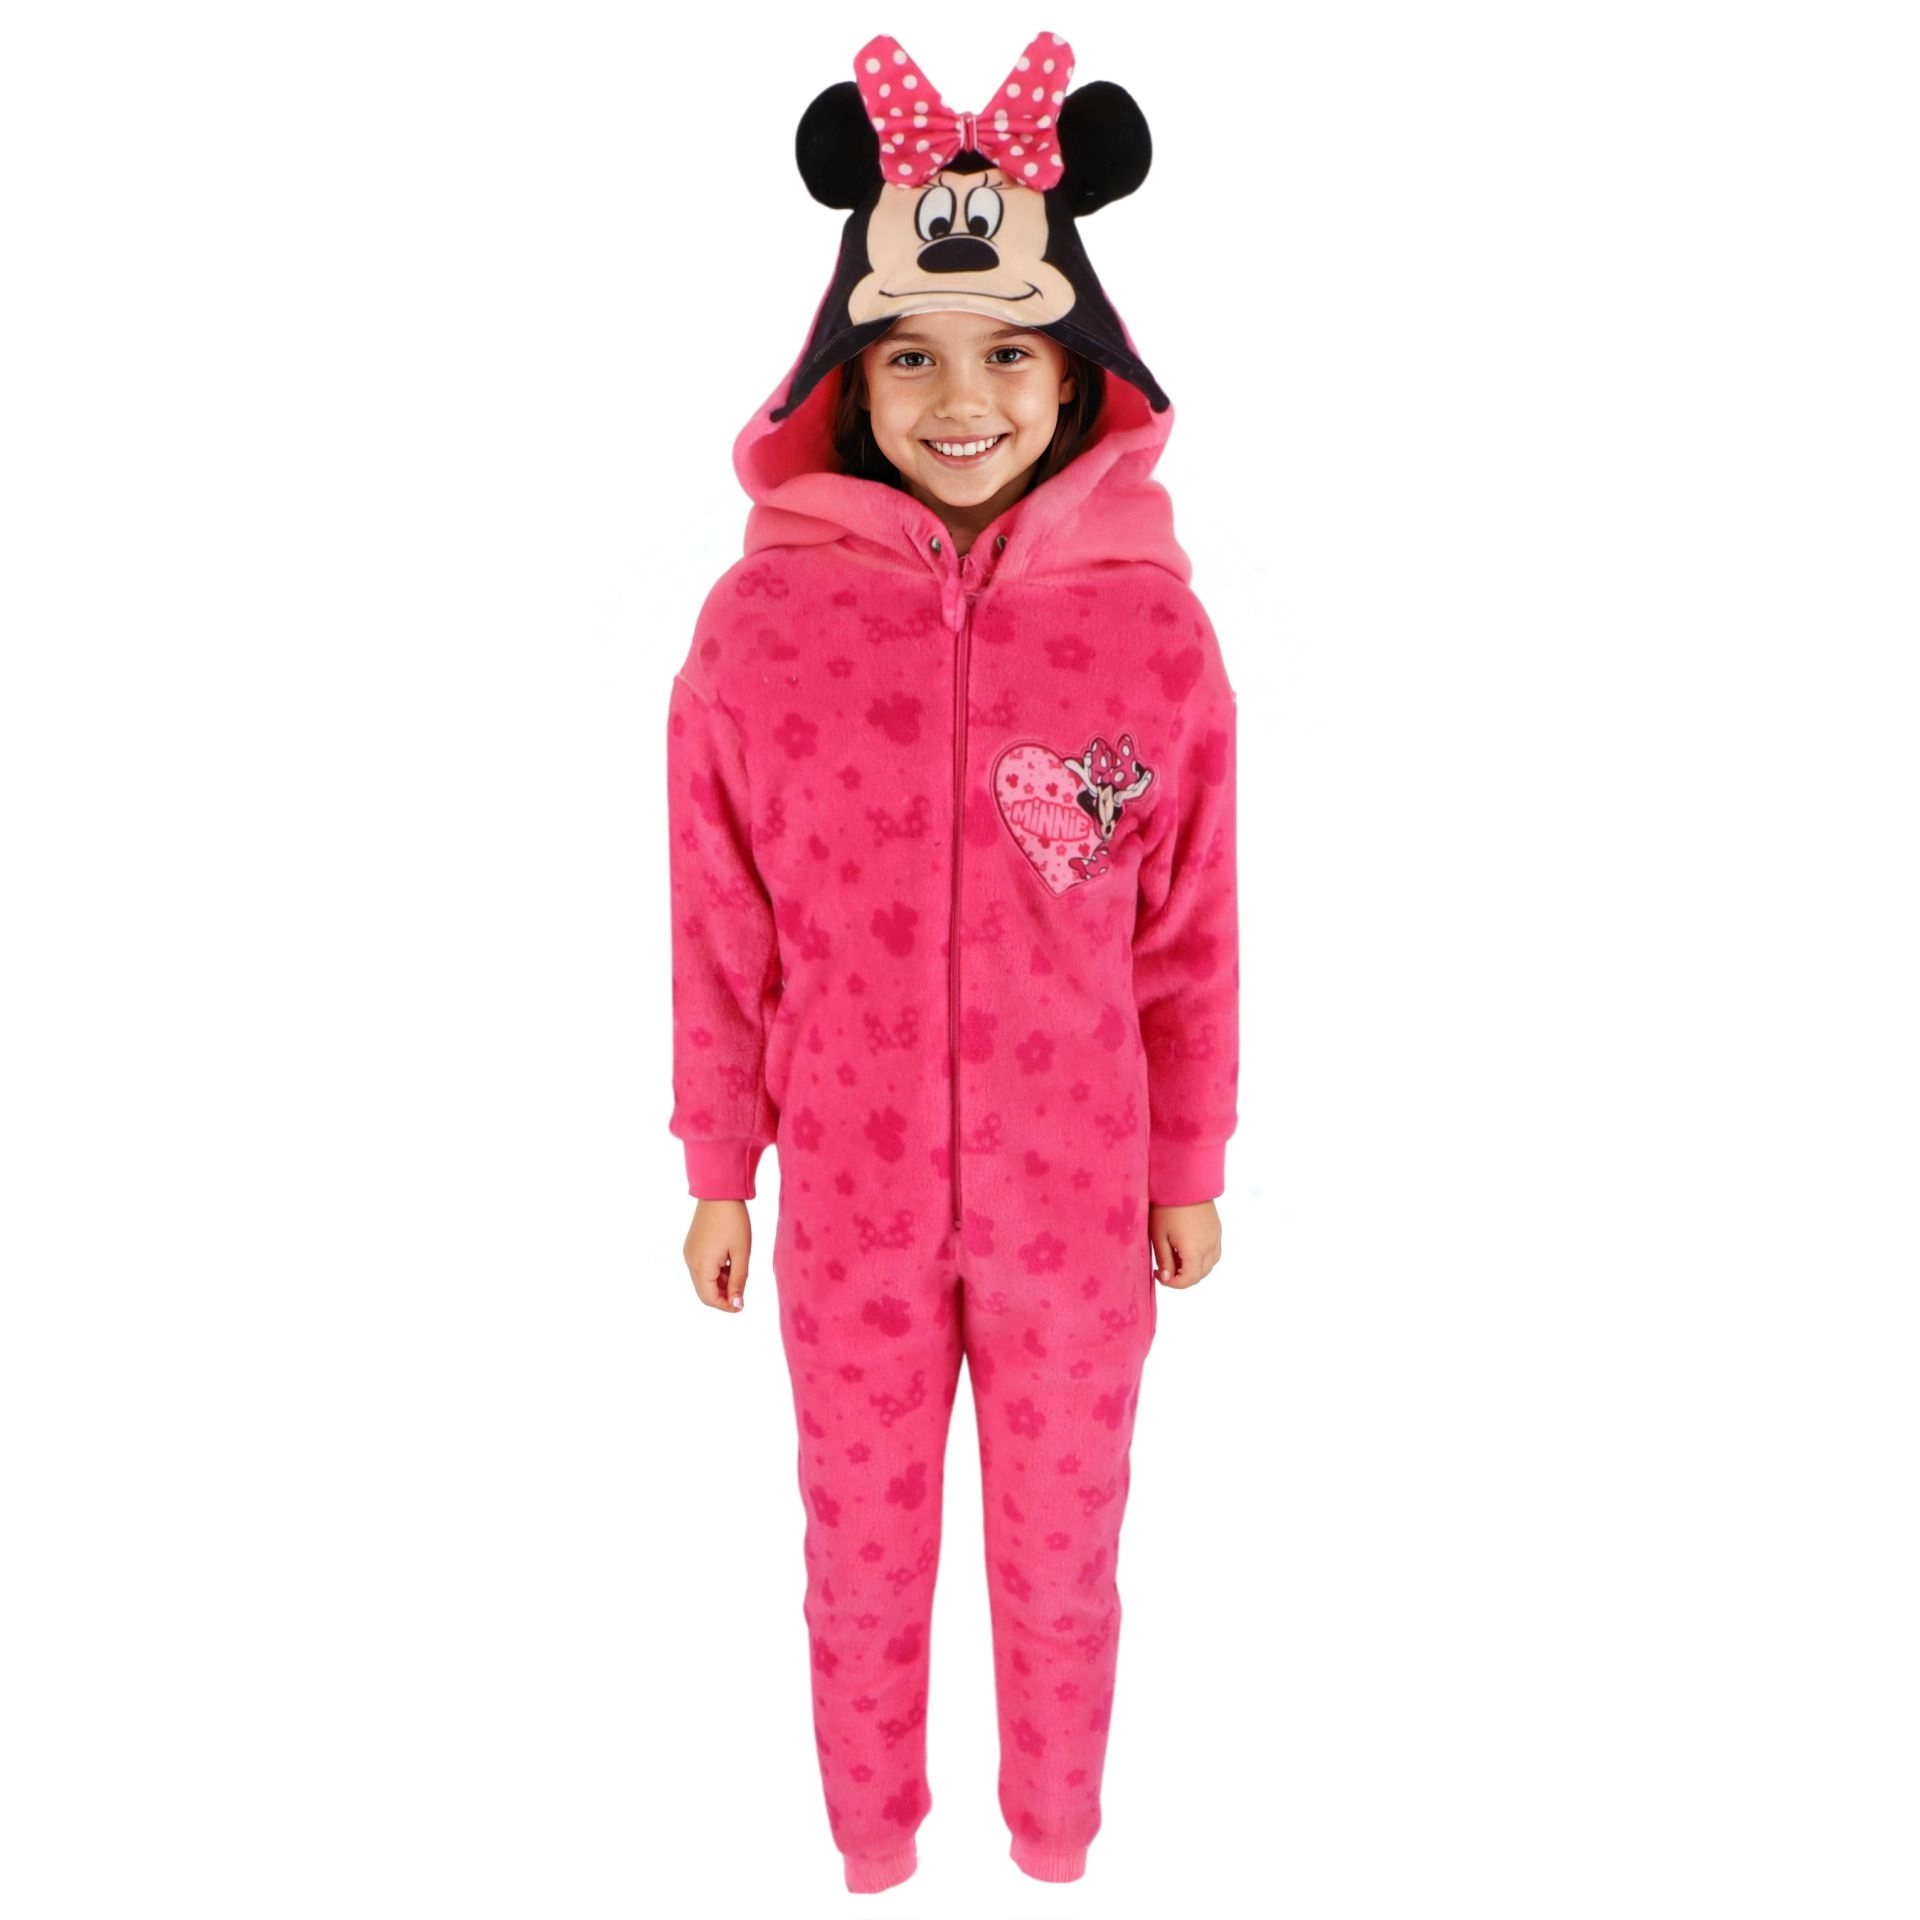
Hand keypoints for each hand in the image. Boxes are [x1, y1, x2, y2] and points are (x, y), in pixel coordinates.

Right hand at [685, 1198, 752, 1312]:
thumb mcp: (741, 1253)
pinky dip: (714, 1272)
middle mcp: (691, 1262)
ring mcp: (689, 1253)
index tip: (741, 1305)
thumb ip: (738, 1281)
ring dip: (719, 1283)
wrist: (719, 1193)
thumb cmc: (734, 1222)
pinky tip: (729, 1262)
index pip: (709, 1298)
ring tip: (738, 1272)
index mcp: (702, 1266)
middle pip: (704, 1292)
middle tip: (741, 1291)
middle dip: (722, 1296)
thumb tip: (736, 1305)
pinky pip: (701, 1267)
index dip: (725, 1306)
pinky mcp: (691, 1246)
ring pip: (702, 1280)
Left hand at [1148, 1201, 1220, 1290]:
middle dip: (1182, 1277)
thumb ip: (1165, 1260)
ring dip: (1194, 1269)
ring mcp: (1216, 1238)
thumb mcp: (1159, 1236)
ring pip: (1209, 1265)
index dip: (1173, 1284)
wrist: (1184, 1182)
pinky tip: (1188, 1249)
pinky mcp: (1217, 1230)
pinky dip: (1203, 1258)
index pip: (1189, 1280)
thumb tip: (1167, 1278)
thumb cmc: (1167, 1208)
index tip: (1159, 1275)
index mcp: (1194, 1251)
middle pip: (1200, 1275)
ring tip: (1176, 1258)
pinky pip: (1214, 1253)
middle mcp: (1209, 1247)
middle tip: (1165, 1268)